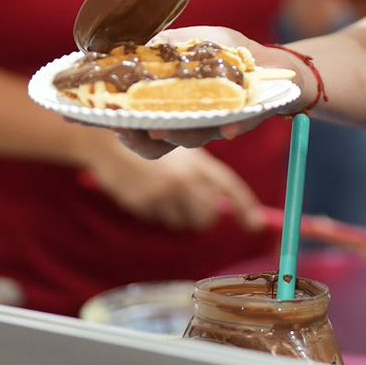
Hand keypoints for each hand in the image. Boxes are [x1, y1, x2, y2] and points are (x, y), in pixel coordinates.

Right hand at [79, 134, 265, 232]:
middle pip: (208, 216)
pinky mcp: (143, 203)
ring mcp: (163, 192)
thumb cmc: (148, 145)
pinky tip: (144, 191)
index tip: (256, 224)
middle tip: (189, 204)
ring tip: (162, 192)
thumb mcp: (180, 153)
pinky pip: (157, 219)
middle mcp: (184, 178)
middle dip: (202, 216)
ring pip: (182, 223)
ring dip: (176, 215)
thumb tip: (220, 208)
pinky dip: (154, 211)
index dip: (246, 206)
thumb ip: (200, 177)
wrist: (109, 140)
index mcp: (197, 161)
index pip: (230, 186)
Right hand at [112, 26, 318, 159]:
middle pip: (158, 144)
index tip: (99, 117)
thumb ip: (161, 47)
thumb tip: (123, 48)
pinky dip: (232, 128)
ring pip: (192, 138)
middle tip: (128, 127)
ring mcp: (215, 124)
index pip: (137, 126)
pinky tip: (227, 129)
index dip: (119, 126)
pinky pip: (236, 127)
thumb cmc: (223, 50)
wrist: (268, 60)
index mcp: (170, 107)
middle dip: (141, 137)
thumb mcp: (190, 41)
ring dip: (178, 133)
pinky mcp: (245, 120)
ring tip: (163, 126)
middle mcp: (189, 123)